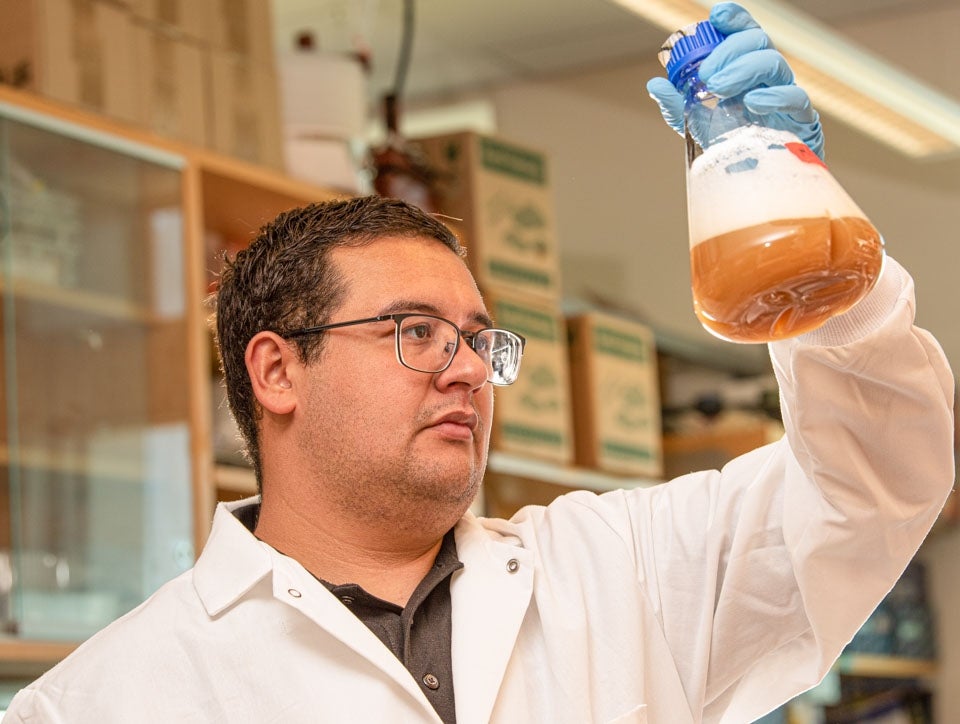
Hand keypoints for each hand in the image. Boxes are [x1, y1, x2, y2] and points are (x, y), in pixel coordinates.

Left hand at [646, 2, 823, 159]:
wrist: (758, 177)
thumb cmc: (733, 140)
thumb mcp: (698, 121)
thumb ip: (677, 103)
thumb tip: (655, 85)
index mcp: (746, 67)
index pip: (745, 32)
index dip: (735, 18)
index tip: (717, 15)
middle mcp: (767, 75)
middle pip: (758, 42)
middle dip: (729, 51)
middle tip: (705, 74)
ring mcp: (785, 93)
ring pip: (774, 63)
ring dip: (743, 70)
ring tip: (718, 87)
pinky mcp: (800, 119)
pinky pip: (796, 98)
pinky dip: (774, 97)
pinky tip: (753, 102)